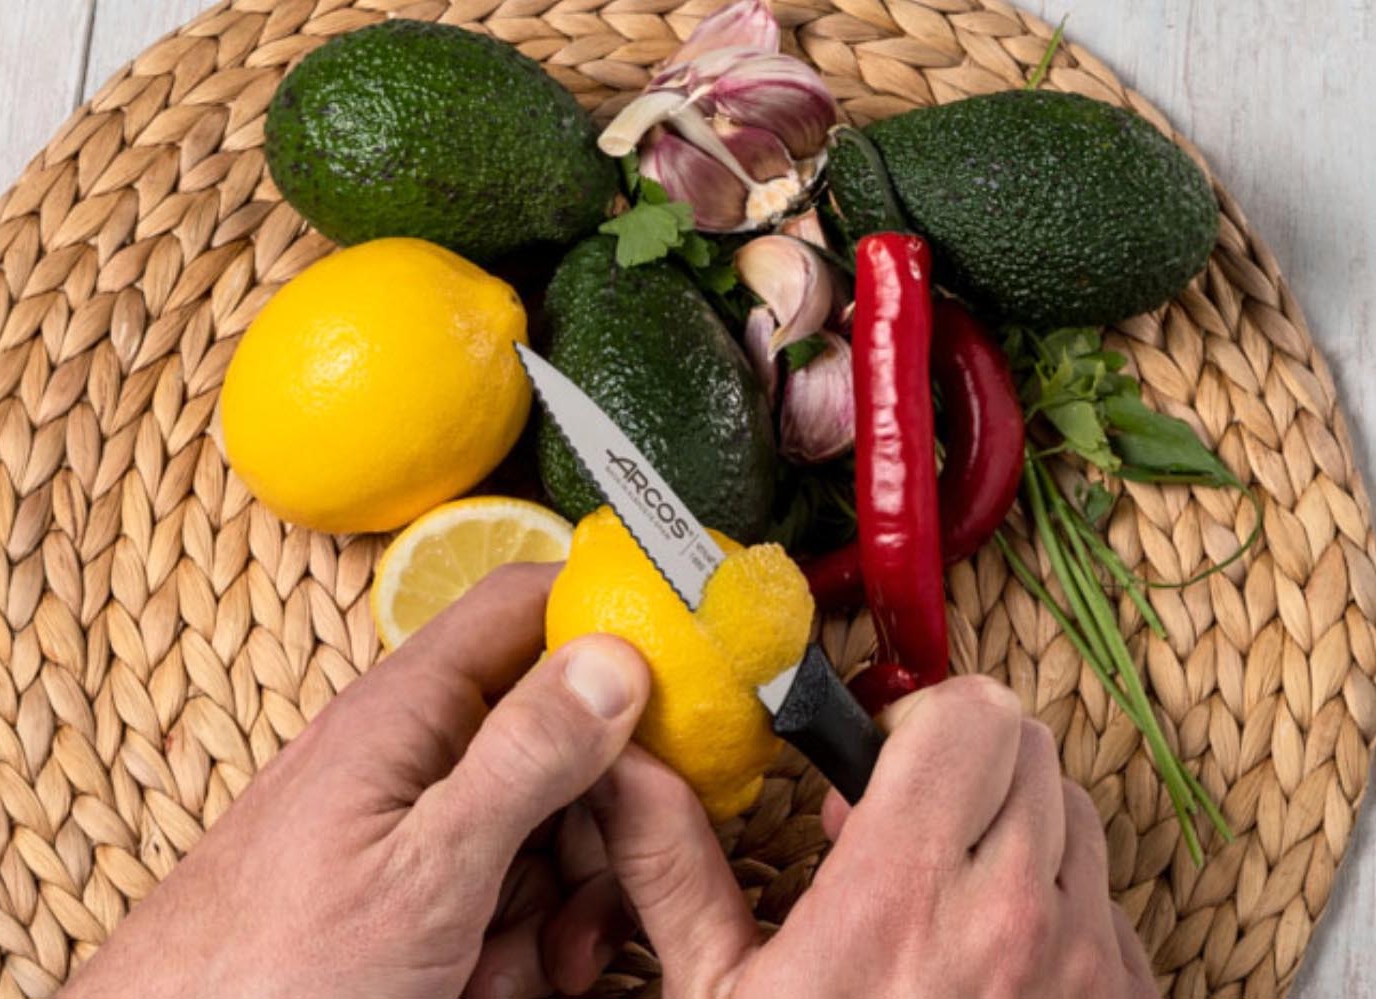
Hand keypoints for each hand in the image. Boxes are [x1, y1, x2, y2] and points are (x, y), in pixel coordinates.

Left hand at [60, 563, 650, 998]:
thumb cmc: (272, 970)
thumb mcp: (426, 870)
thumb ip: (523, 758)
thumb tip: (615, 656)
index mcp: (409, 709)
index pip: (526, 604)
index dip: (609, 620)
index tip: (683, 678)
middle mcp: (410, 748)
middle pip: (552, 728)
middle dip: (595, 813)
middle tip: (593, 895)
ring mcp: (408, 817)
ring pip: (536, 818)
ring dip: (555, 894)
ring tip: (520, 966)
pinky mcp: (405, 880)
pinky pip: (494, 880)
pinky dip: (509, 932)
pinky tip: (484, 979)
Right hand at [590, 674, 1157, 998]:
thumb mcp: (716, 995)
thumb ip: (673, 864)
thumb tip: (624, 769)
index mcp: (902, 901)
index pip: (968, 717)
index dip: (915, 718)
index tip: (874, 762)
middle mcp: (1015, 922)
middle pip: (1026, 745)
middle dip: (958, 760)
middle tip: (897, 825)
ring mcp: (1086, 968)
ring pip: (1073, 811)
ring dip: (1010, 823)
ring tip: (942, 891)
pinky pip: (1107, 897)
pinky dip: (1056, 898)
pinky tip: (990, 953)